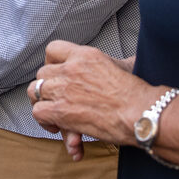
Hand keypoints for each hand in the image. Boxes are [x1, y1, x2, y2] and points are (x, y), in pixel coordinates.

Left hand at [29, 41, 155, 154]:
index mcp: (85, 55)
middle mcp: (71, 68)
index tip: (59, 76)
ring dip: (43, 104)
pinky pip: (38, 112)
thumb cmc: (138, 95)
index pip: (53, 50)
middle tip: (58, 100)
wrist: (143, 113)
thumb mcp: (125, 66)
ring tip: (54, 115)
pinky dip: (44, 121)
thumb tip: (130, 61)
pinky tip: (58, 128)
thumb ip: (116, 62)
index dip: (52, 64)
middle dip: (48, 88)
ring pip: (35, 91)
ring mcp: (64, 89)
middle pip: (42, 73)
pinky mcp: (62, 110)